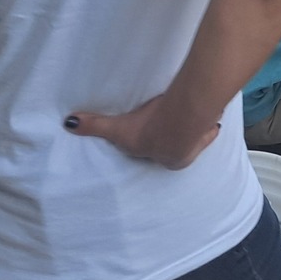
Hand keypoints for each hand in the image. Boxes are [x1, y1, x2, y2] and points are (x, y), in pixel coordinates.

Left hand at [66, 94, 221, 170]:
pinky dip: (209, 125)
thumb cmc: (149, 130)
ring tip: (191, 125)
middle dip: (176, 144)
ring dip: (194, 135)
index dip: (153, 146)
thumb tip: (69, 124)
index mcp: (161, 160)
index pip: (155, 154)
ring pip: (195, 140)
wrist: (181, 121)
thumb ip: (94, 125)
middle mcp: (180, 156)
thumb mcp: (116, 129)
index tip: (153, 139)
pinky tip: (211, 119)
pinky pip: (210, 128)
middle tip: (173, 133)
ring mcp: (196, 143)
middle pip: (177, 150)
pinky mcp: (209, 128)